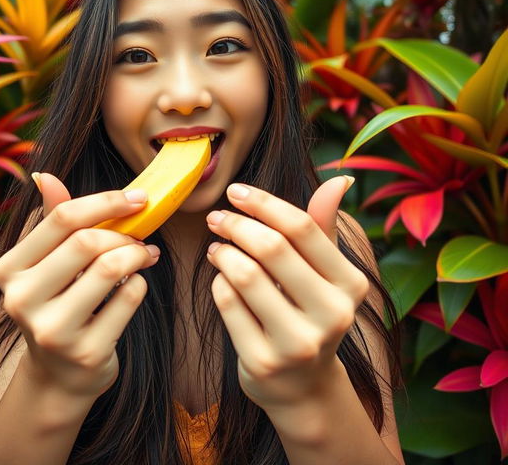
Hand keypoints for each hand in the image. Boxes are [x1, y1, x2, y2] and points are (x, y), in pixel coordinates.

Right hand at [0, 173, 159, 399]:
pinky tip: (136, 285)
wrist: (60, 374)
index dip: (107, 200)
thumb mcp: (48, 264)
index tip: (138, 198)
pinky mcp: (85, 351)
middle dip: (123, 234)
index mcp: (8, 269)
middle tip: (140, 237)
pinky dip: (141, 283)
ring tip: (145, 256)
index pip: (62, 218)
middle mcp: (21, 299)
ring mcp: (52, 330)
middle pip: (87, 241)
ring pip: (110, 267)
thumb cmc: (58, 303)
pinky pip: (129, 297)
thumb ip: (52, 220)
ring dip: (138, 254)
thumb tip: (44, 175)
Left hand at [205, 176, 369, 411]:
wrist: (303, 387)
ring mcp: (298, 343)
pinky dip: (218, 281)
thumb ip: (323, 228)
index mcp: (351, 285)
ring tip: (217, 247)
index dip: (263, 202)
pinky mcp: (263, 361)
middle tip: (217, 218)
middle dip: (236, 223)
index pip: (302, 227)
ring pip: (244, 274)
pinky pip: (227, 303)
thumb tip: (338, 180)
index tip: (236, 191)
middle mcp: (332, 315)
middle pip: (270, 247)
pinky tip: (220, 278)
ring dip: (223, 251)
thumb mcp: (325, 274)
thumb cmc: (310, 314)